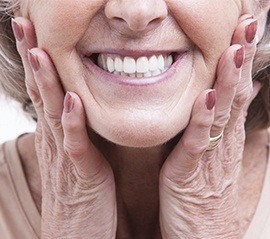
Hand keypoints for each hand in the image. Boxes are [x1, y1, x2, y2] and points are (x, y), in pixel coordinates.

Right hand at [12, 17, 116, 238]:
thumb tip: (75, 105)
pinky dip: (72, 122)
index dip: (38, 60)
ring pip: (53, 112)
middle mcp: (56, 140)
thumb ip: (75, 130)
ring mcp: (65, 156)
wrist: (77, 233)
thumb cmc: (80, 192)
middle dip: (33, 58)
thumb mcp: (75, 154)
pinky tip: (71, 100)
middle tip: (25, 24)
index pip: (44, 90)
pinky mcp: (81, 173)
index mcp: (57, 134)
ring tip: (40, 51)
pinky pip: (75, 144)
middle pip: (41, 93)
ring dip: (46, 82)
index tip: (34, 31)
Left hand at [159, 17, 259, 238]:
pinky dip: (204, 118)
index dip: (243, 63)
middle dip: (242, 59)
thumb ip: (230, 134)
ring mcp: (210, 157)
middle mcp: (224, 143)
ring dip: (229, 80)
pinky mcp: (191, 172)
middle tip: (248, 24)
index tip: (245, 34)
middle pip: (235, 94)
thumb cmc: (210, 203)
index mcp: (227, 139)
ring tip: (236, 48)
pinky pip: (198, 141)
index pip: (238, 93)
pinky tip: (208, 95)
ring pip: (222, 112)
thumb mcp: (224, 165)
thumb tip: (241, 106)